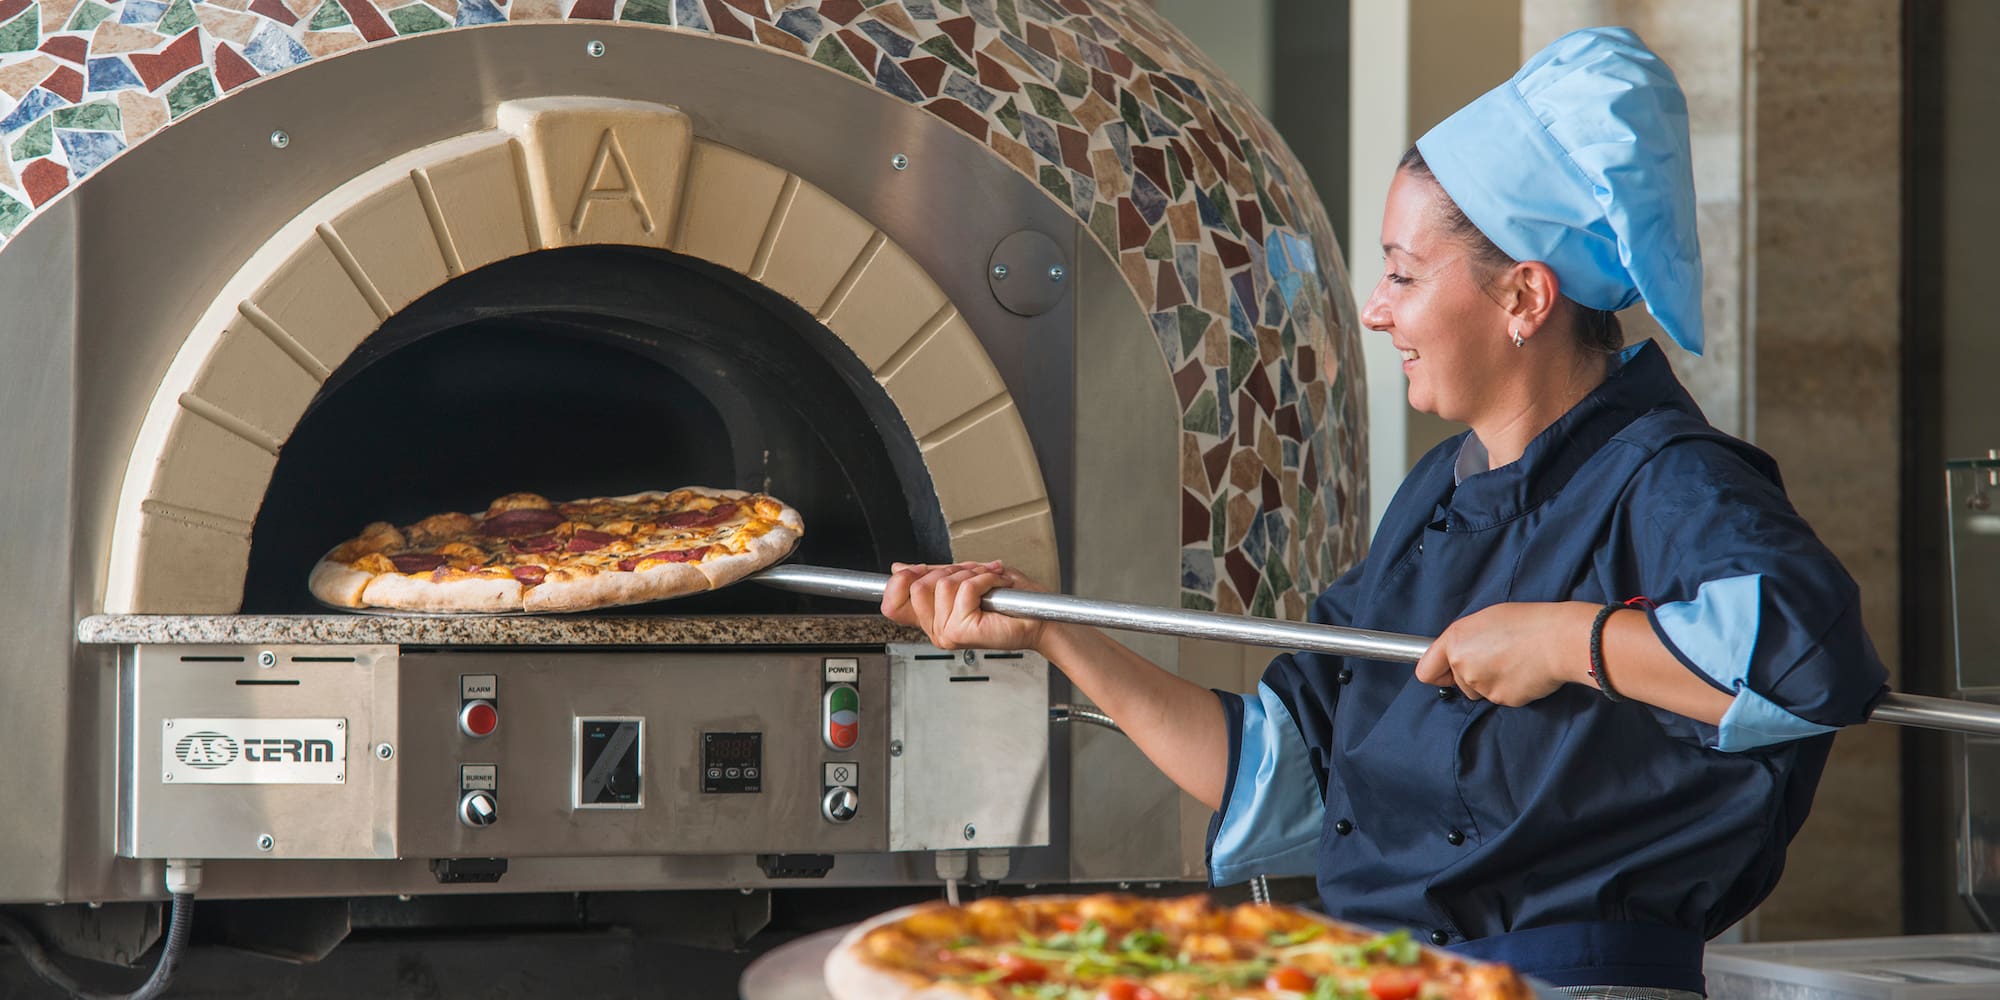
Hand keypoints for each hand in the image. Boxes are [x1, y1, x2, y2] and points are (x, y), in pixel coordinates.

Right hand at [880, 561, 1048, 651]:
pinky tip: (996, 585)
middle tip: (973, 575)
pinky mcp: (963, 630)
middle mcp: (937, 629)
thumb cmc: (1010, 600)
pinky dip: (985, 578)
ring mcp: (947, 633)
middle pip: (917, 586)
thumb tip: (900, 569)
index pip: (892, 604)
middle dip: (949, 570)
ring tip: (989, 582)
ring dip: (972, 574)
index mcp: (933, 619)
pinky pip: (965, 589)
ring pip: (943, 584)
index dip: (899, 582)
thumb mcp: (964, 578)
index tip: (914, 570)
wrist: (1038, 617)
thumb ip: (931, 575)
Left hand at [1412, 601, 1597, 705]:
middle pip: (1458, 683)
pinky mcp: (1503, 700)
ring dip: (1491, 682)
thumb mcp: (1485, 619)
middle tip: (1497, 657)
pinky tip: (1524, 671)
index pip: (1425, 672)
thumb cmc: (1526, 622)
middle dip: (1472, 675)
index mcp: (1455, 642)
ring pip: (1479, 692)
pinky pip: (1500, 697)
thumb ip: (1464, 640)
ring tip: (1513, 662)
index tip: (1446, 673)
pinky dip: (1510, 688)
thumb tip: (1458, 655)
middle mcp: (1463, 666)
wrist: (1559, 639)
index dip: (1436, 673)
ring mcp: (1482, 686)